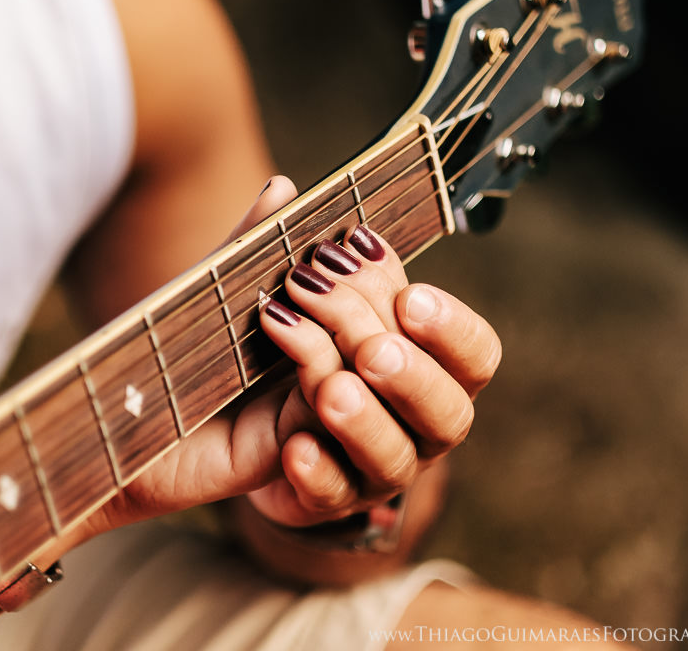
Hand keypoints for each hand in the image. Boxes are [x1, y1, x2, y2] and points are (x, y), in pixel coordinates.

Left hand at [250, 220, 499, 527]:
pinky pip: (332, 496)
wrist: (214, 425)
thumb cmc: (266, 349)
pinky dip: (318, 472)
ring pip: (395, 459)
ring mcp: (371, 466)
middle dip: (411, 375)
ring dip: (365, 421)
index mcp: (422, 364)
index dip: (452, 327)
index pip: (473, 353)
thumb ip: (278, 250)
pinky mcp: (322, 497)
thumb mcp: (271, 296)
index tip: (409, 297)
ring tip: (328, 390)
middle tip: (369, 348)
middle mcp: (413, 421)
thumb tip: (281, 190)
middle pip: (448, 411)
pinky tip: (293, 448)